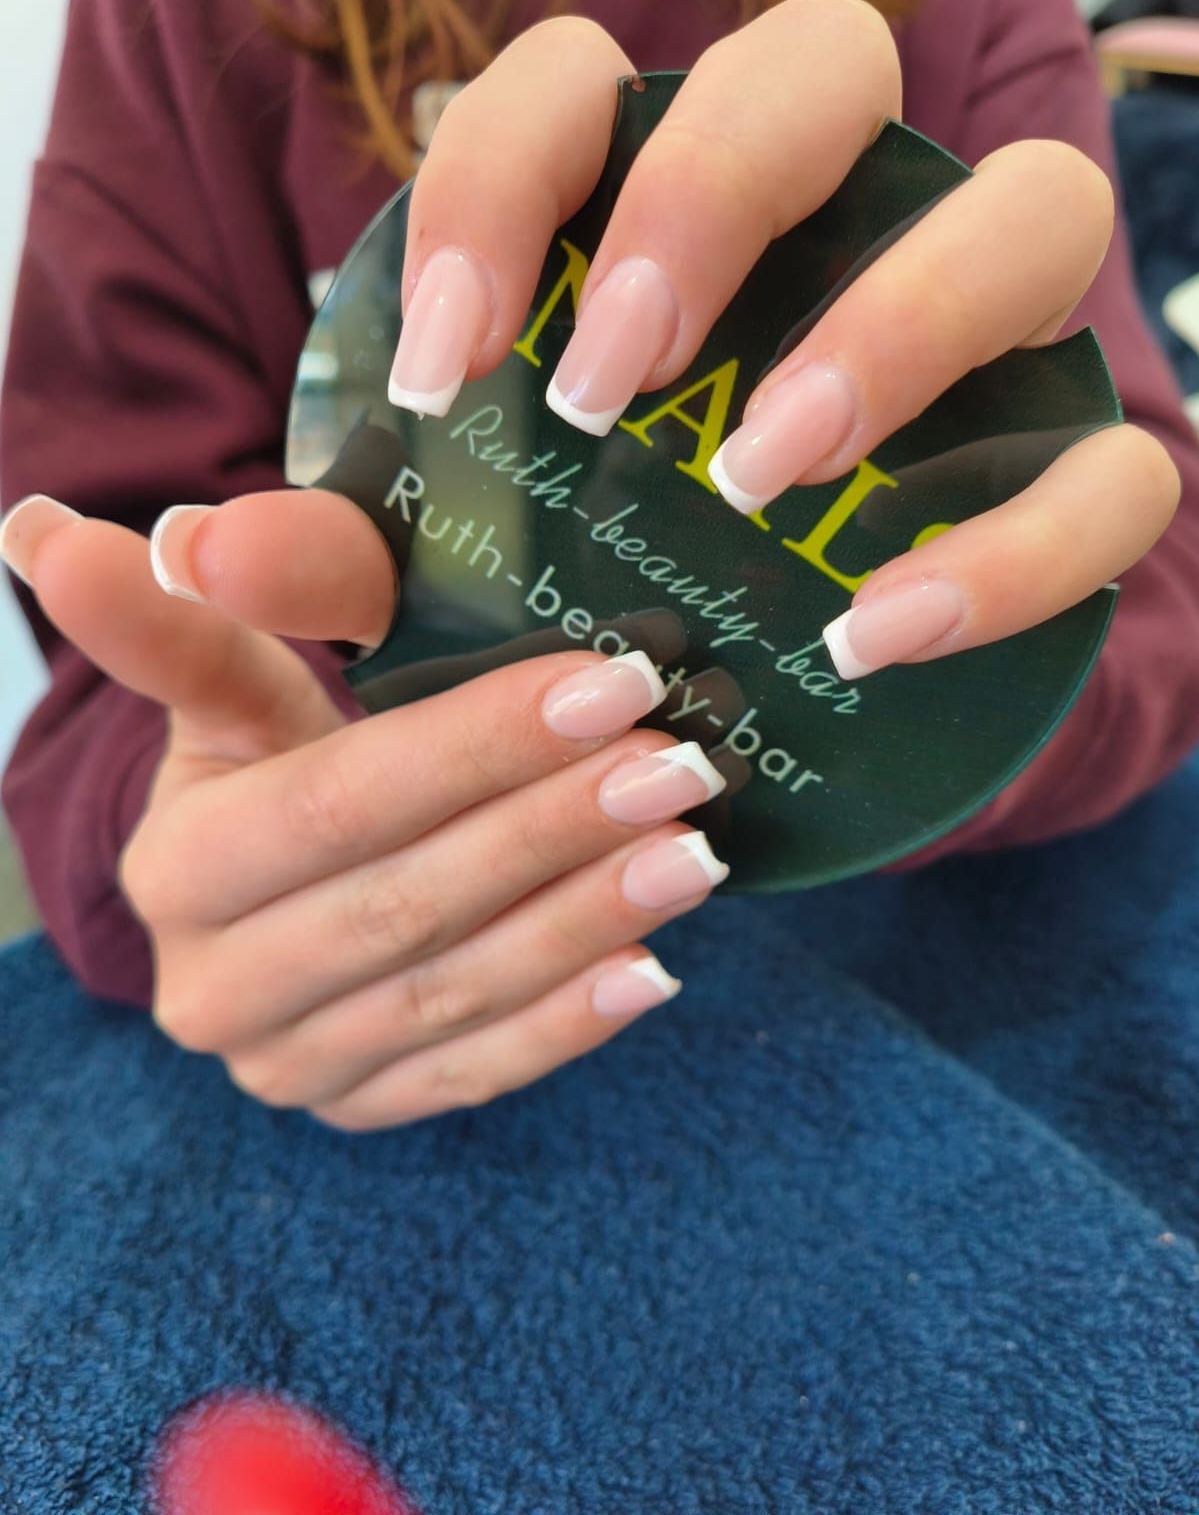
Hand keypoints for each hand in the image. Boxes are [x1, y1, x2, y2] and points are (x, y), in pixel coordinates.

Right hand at [1, 492, 728, 1128]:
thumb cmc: (267, 757)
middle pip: (405, 902)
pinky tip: (653, 969)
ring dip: (585, 919)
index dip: (477, 745)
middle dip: (554, 828)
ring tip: (693, 850)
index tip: (612, 683)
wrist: (258, 896)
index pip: (340, 803)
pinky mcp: (360, 1109)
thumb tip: (54, 531)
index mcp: (177, 867)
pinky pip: (475, 1071)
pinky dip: (567, 1023)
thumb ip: (195, 612)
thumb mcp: (237, 679)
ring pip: (452, 990)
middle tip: (678, 763)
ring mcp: (288, 1067)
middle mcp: (213, 989)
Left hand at [387, 1, 1179, 677]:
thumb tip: (215, 552)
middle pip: (826, 67)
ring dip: (898, 323)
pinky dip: (1011, 545)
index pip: (578, 86)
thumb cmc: (599, 603)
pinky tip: (877, 631)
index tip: (445, 364)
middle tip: (613, 383)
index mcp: (662, 215)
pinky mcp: (1071, 468)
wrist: (771, 711)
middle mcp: (840, 223)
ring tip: (764, 471)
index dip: (502, 186)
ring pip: (1030, 207)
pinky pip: (1115, 469)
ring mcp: (984, 337)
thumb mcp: (452, 588)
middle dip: (715, 192)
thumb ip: (352, 558)